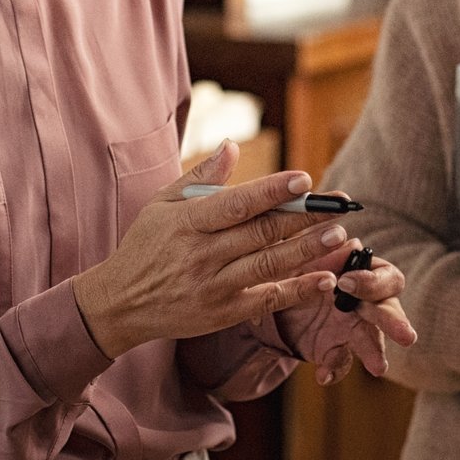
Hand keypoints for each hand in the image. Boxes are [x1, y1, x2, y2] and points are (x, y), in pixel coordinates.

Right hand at [73, 142, 349, 357]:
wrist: (118, 303)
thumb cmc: (145, 246)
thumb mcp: (161, 204)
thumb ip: (201, 177)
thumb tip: (233, 146)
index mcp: (188, 223)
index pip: (237, 204)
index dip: (273, 190)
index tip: (305, 178)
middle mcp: (202, 255)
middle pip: (262, 233)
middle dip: (305, 217)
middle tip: (340, 205)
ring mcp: (214, 286)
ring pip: (270, 264)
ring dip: (309, 250)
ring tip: (340, 234)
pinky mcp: (223, 313)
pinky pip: (267, 299)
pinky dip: (298, 290)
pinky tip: (325, 279)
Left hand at [297, 234, 418, 383]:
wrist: (272, 294)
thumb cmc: (297, 263)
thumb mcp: (304, 251)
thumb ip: (325, 247)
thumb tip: (348, 242)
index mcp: (362, 272)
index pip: (385, 277)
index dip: (371, 282)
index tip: (345, 283)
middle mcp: (364, 301)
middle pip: (389, 311)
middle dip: (395, 322)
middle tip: (406, 336)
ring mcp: (352, 328)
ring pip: (371, 341)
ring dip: (375, 352)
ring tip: (378, 367)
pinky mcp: (334, 349)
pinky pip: (340, 362)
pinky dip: (333, 369)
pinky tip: (323, 376)